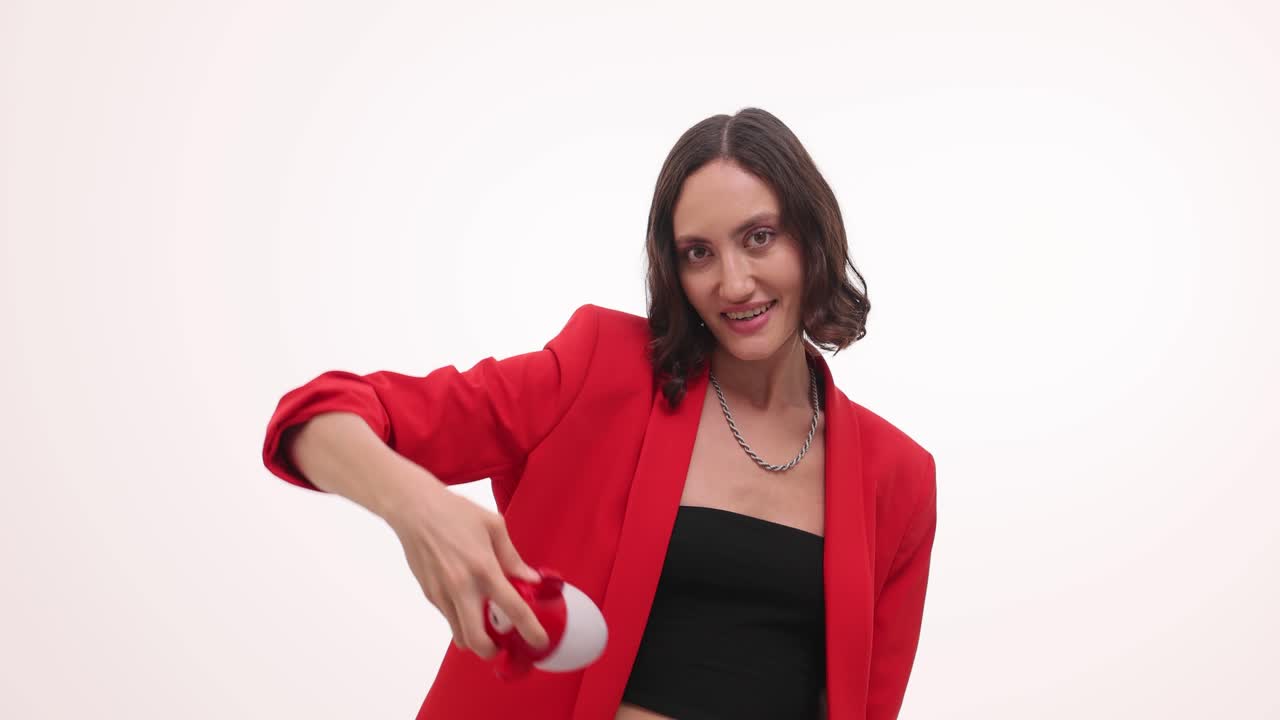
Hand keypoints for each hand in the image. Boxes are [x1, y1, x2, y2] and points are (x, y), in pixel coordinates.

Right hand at [380, 468, 548, 658]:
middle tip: (502, 645)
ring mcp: (442, 593)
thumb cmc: (454, 512)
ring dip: (474, 638)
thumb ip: (513, 557)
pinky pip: (448, 617)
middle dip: (492, 650)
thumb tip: (530, 578)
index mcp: (484, 567)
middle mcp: (461, 586)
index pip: (512, 608)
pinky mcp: (429, 593)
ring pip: (458, 634)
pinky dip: (461, 619)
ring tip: (486, 626)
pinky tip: (468, 603)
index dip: (530, 630)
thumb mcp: (493, 526)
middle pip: (477, 639)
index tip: (539, 641)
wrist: (414, 509)